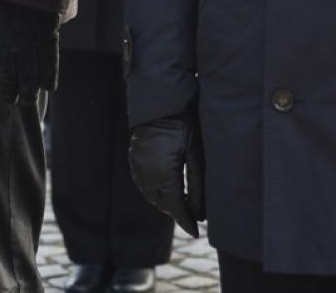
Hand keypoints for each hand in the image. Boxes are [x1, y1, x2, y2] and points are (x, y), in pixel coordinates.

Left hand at [0, 0, 57, 103]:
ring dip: (28, 91)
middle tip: (12, 100)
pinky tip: (47, 87)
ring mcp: (27, 36)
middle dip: (9, 93)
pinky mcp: (47, 31)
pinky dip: (48, 77)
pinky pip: (49, 61)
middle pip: (6, 75)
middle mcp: (4, 38)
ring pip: (28, 73)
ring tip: (28, 100)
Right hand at [128, 114, 205, 236]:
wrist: (159, 102)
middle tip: (191, 217)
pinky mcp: (134, 159)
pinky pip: (142, 184)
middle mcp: (147, 175)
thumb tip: (201, 214)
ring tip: (180, 205)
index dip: (186, 222)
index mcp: (164, 176)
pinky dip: (153, 192)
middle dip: (177, 213)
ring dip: (164, 203)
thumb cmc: (183, 126)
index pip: (176, 208)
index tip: (196, 232)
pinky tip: (163, 189)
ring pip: (150, 196)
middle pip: (162, 204)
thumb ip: (197, 186)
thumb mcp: (196, 156)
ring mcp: (138, 166)